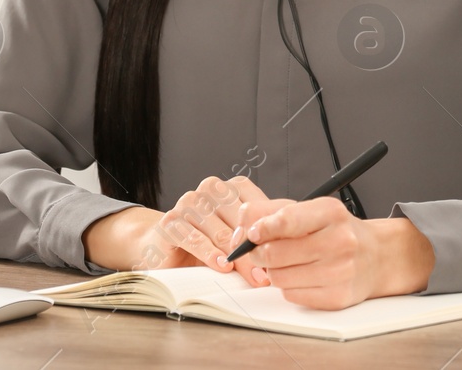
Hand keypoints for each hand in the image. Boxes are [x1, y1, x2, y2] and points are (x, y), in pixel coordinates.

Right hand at [82, 175, 284, 287]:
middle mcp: (210, 189)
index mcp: (230, 188)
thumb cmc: (207, 243)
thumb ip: (261, 235)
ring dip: (238, 256)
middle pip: (241, 220)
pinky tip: (221, 266)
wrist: (163, 248)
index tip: (288, 252)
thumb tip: (298, 242)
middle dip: (258, 250)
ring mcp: (188, 203)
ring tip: (253, 275)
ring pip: (220, 230)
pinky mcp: (170, 221)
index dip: (273, 230)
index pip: (258, 204)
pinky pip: (194, 238)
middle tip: (271, 273)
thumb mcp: (237, 237)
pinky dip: (210, 253)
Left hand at [238, 195, 435, 309]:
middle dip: (259, 253)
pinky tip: (302, 276)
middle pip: (275, 253)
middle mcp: (339, 241)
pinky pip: (291, 295)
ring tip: (286, 263)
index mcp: (329, 213)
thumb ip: (270, 211)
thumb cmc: (335, 231)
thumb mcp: (308, 209)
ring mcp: (340, 271)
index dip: (261, 228)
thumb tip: (242, 229)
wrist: (375, 256)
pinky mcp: (338, 297)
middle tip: (260, 251)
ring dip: (273, 271)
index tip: (251, 233)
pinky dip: (289, 287)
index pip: (286, 220)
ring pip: (279, 277)